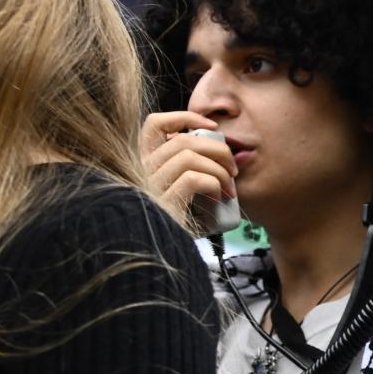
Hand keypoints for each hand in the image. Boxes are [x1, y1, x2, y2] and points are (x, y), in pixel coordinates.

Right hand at [139, 110, 235, 228]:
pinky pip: (193, 178)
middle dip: (217, 149)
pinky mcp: (161, 202)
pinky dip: (213, 183)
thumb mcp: (174, 191)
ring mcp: (148, 185)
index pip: (155, 124)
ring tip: (229, 189)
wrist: (159, 256)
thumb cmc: (172, 223)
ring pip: (189, 155)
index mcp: (141, 162)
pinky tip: (219, 198)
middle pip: (183, 139)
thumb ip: (183, 170)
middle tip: (233, 170)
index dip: (185, 117)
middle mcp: (139, 170)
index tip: (211, 127)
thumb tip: (218, 153)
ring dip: (219, 169)